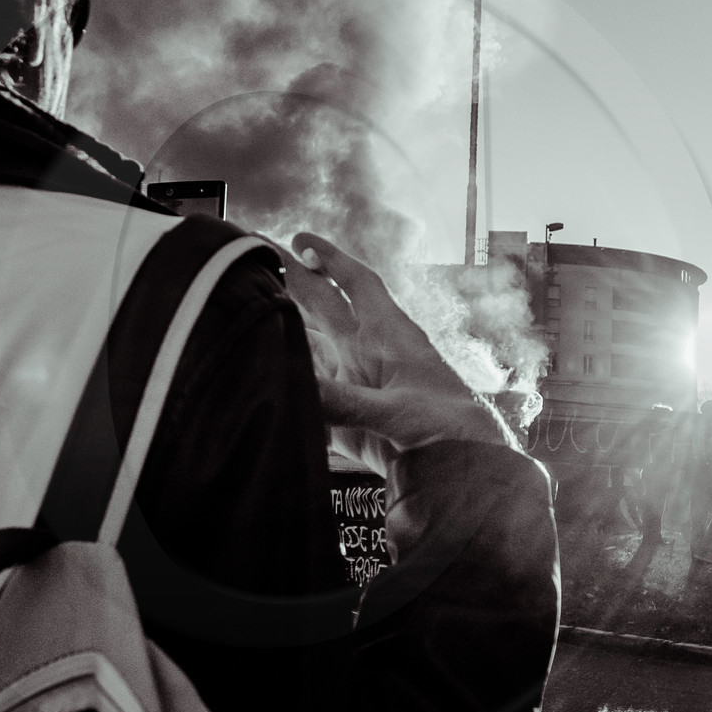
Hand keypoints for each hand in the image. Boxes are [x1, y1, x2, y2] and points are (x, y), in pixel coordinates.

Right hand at [279, 232, 515, 474]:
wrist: (462, 472)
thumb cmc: (449, 432)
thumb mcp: (398, 413)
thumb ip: (346, 403)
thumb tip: (299, 390)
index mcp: (390, 337)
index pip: (357, 285)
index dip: (330, 259)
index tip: (299, 238)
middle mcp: (368, 354)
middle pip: (325, 306)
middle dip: (294, 282)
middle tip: (255, 261)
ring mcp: (356, 385)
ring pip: (313, 346)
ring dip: (285, 329)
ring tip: (248, 309)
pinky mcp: (346, 421)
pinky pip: (311, 394)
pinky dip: (290, 383)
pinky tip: (265, 373)